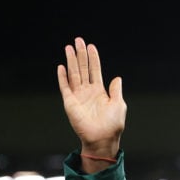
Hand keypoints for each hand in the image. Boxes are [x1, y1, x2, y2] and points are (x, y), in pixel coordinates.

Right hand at [57, 37, 126, 166]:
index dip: (93, 59)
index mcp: (100, 92)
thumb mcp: (118, 104)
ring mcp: (78, 96)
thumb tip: (117, 78)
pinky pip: (65, 87)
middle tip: (78, 40)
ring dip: (71, 61)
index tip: (91, 46)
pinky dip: (63, 77)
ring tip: (69, 47)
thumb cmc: (112, 125)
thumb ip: (116, 90)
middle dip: (80, 54)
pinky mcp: (70, 103)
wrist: (102, 138)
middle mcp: (88, 92)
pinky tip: (61, 66)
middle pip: (83, 69)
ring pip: (74, 74)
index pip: (95, 71)